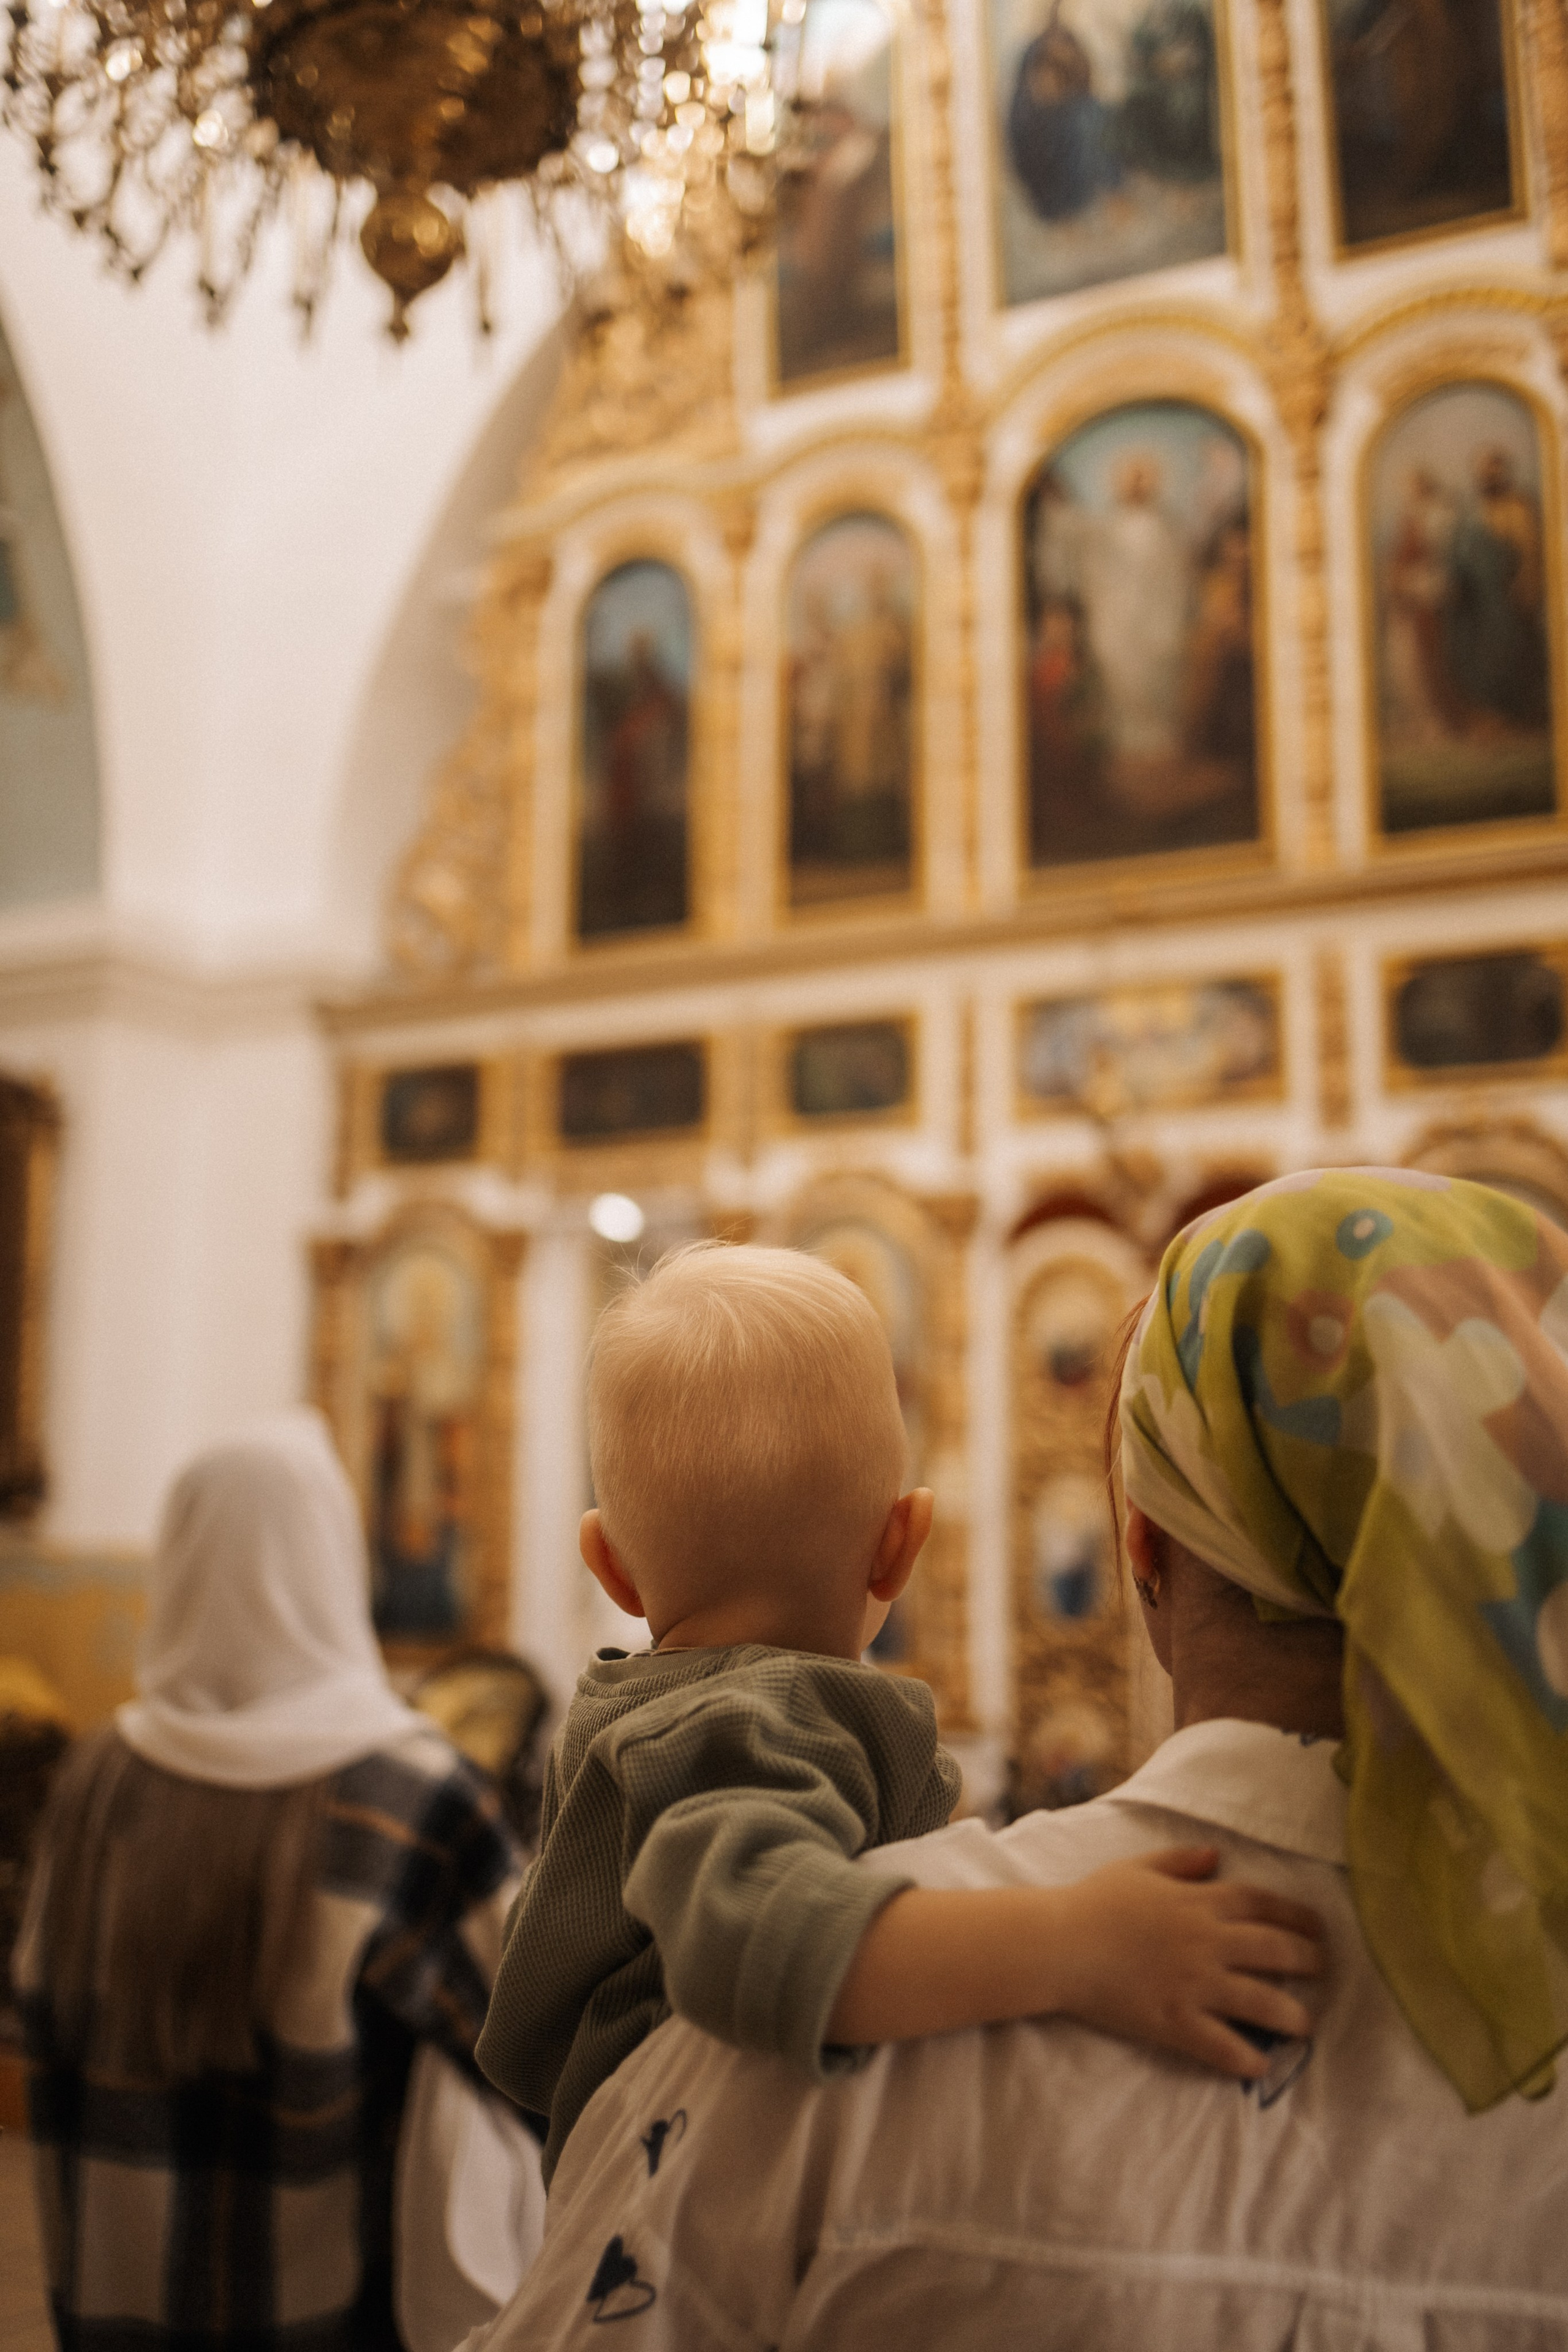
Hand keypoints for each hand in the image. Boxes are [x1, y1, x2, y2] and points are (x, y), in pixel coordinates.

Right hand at [1040, 1846, 1325, 2078]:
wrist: (1058, 1944)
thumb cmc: (1093, 1902)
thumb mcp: (1137, 1868)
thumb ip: (1179, 1861)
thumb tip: (1216, 1856)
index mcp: (1199, 1902)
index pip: (1263, 1904)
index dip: (1297, 1916)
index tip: (1319, 1928)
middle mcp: (1207, 1941)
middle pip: (1275, 1950)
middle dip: (1309, 1962)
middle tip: (1324, 1971)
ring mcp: (1194, 1984)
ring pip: (1261, 2001)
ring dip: (1292, 2015)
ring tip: (1307, 2025)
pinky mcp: (1176, 2021)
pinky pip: (1222, 2045)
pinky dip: (1247, 2058)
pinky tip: (1261, 2065)